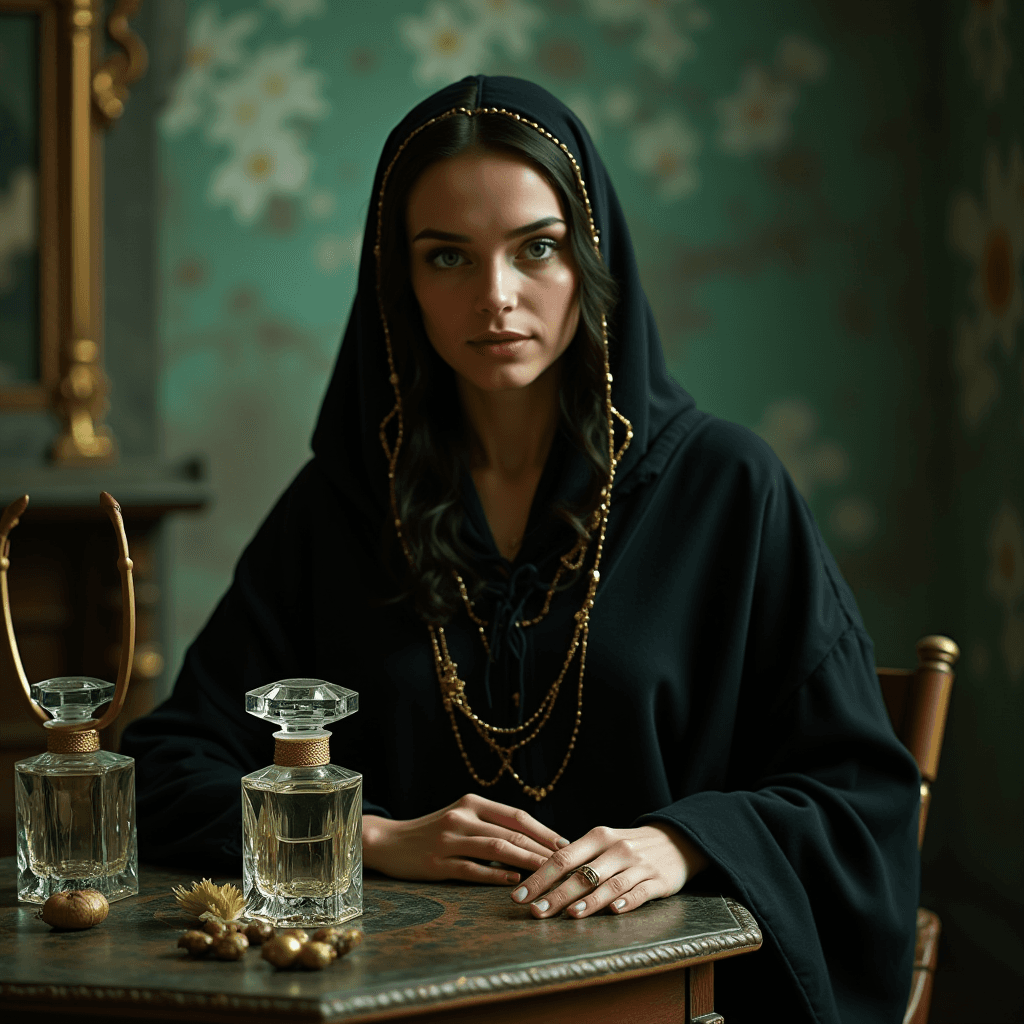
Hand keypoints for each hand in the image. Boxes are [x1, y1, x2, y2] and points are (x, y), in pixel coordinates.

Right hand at [363, 793, 568, 884]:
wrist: (388, 841)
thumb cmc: (432, 831)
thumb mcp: (461, 817)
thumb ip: (490, 823)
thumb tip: (531, 838)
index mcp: (472, 803)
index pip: (516, 816)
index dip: (543, 830)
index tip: (565, 844)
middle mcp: (462, 818)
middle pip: (511, 833)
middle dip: (542, 849)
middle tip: (566, 863)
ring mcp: (449, 840)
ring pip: (498, 850)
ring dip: (527, 862)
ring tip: (548, 874)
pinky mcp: (438, 863)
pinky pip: (473, 870)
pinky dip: (496, 875)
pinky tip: (515, 881)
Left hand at [510, 823, 708, 918]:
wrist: (676, 840)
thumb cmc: (629, 845)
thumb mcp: (603, 842)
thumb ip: (578, 857)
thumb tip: (539, 875)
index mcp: (598, 836)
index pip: (562, 857)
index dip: (539, 877)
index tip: (519, 896)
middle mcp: (616, 848)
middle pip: (582, 873)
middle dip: (557, 894)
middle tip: (536, 912)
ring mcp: (638, 865)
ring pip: (610, 884)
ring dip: (589, 901)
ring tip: (570, 915)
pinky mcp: (659, 881)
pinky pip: (640, 892)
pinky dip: (627, 901)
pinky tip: (614, 911)